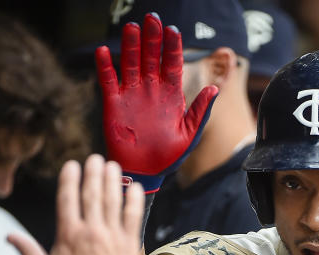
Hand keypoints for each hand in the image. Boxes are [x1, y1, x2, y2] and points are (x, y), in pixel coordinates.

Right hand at [9, 155, 145, 254]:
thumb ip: (28, 251)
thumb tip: (7, 238)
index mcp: (68, 235)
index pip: (67, 198)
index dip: (70, 178)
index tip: (72, 164)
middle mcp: (90, 232)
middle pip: (92, 193)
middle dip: (93, 172)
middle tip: (96, 158)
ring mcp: (112, 237)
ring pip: (113, 200)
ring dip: (113, 180)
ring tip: (113, 165)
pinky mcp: (131, 245)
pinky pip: (134, 216)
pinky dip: (134, 199)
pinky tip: (135, 187)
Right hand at [95, 13, 218, 185]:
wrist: (146, 171)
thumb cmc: (170, 155)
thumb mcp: (190, 134)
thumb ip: (200, 111)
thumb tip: (215, 89)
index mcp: (170, 94)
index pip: (172, 64)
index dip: (173, 47)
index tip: (173, 31)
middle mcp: (151, 89)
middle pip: (151, 57)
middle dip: (152, 38)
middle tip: (152, 18)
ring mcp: (132, 94)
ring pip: (130, 63)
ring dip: (130, 45)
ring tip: (131, 27)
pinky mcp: (114, 103)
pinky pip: (108, 80)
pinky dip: (105, 66)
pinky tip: (103, 51)